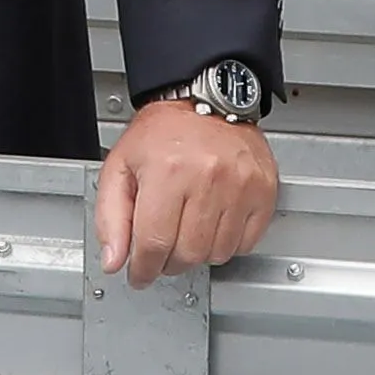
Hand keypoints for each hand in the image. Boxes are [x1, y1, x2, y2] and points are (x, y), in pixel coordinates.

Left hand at [92, 95, 277, 284]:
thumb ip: (111, 218)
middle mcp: (206, 177)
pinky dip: (228, 244)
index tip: (140, 275)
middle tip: (162, 250)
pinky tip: (213, 225)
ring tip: (187, 231)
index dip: (143, 269)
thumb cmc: (162, 131)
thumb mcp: (121, 167)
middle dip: (169, 262)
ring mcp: (240, 185)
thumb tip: (115, 260)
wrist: (205, 100)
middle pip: (188, 255)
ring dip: (198, 254)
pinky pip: (247, 242)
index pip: (154, 245)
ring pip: (217, 253)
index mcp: (167, 171)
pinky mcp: (263, 189)